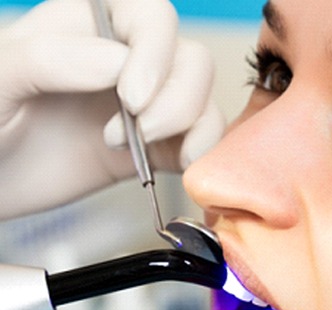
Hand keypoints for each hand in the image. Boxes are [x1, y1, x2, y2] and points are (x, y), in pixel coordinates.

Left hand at [0, 0, 224, 218]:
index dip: (155, 52)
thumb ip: (51, 58)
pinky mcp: (156, 149)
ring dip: (191, 125)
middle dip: (177, 97)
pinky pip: (200, 141)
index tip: (132, 98)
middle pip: (190, 59)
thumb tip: (119, 63)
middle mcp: (127, 64)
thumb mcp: (0, 79)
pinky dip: (203, 151)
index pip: (151, 16)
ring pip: (202, 98)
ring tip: (145, 148)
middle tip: (141, 130)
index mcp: (88, 28)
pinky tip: (181, 164)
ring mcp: (145, 109)